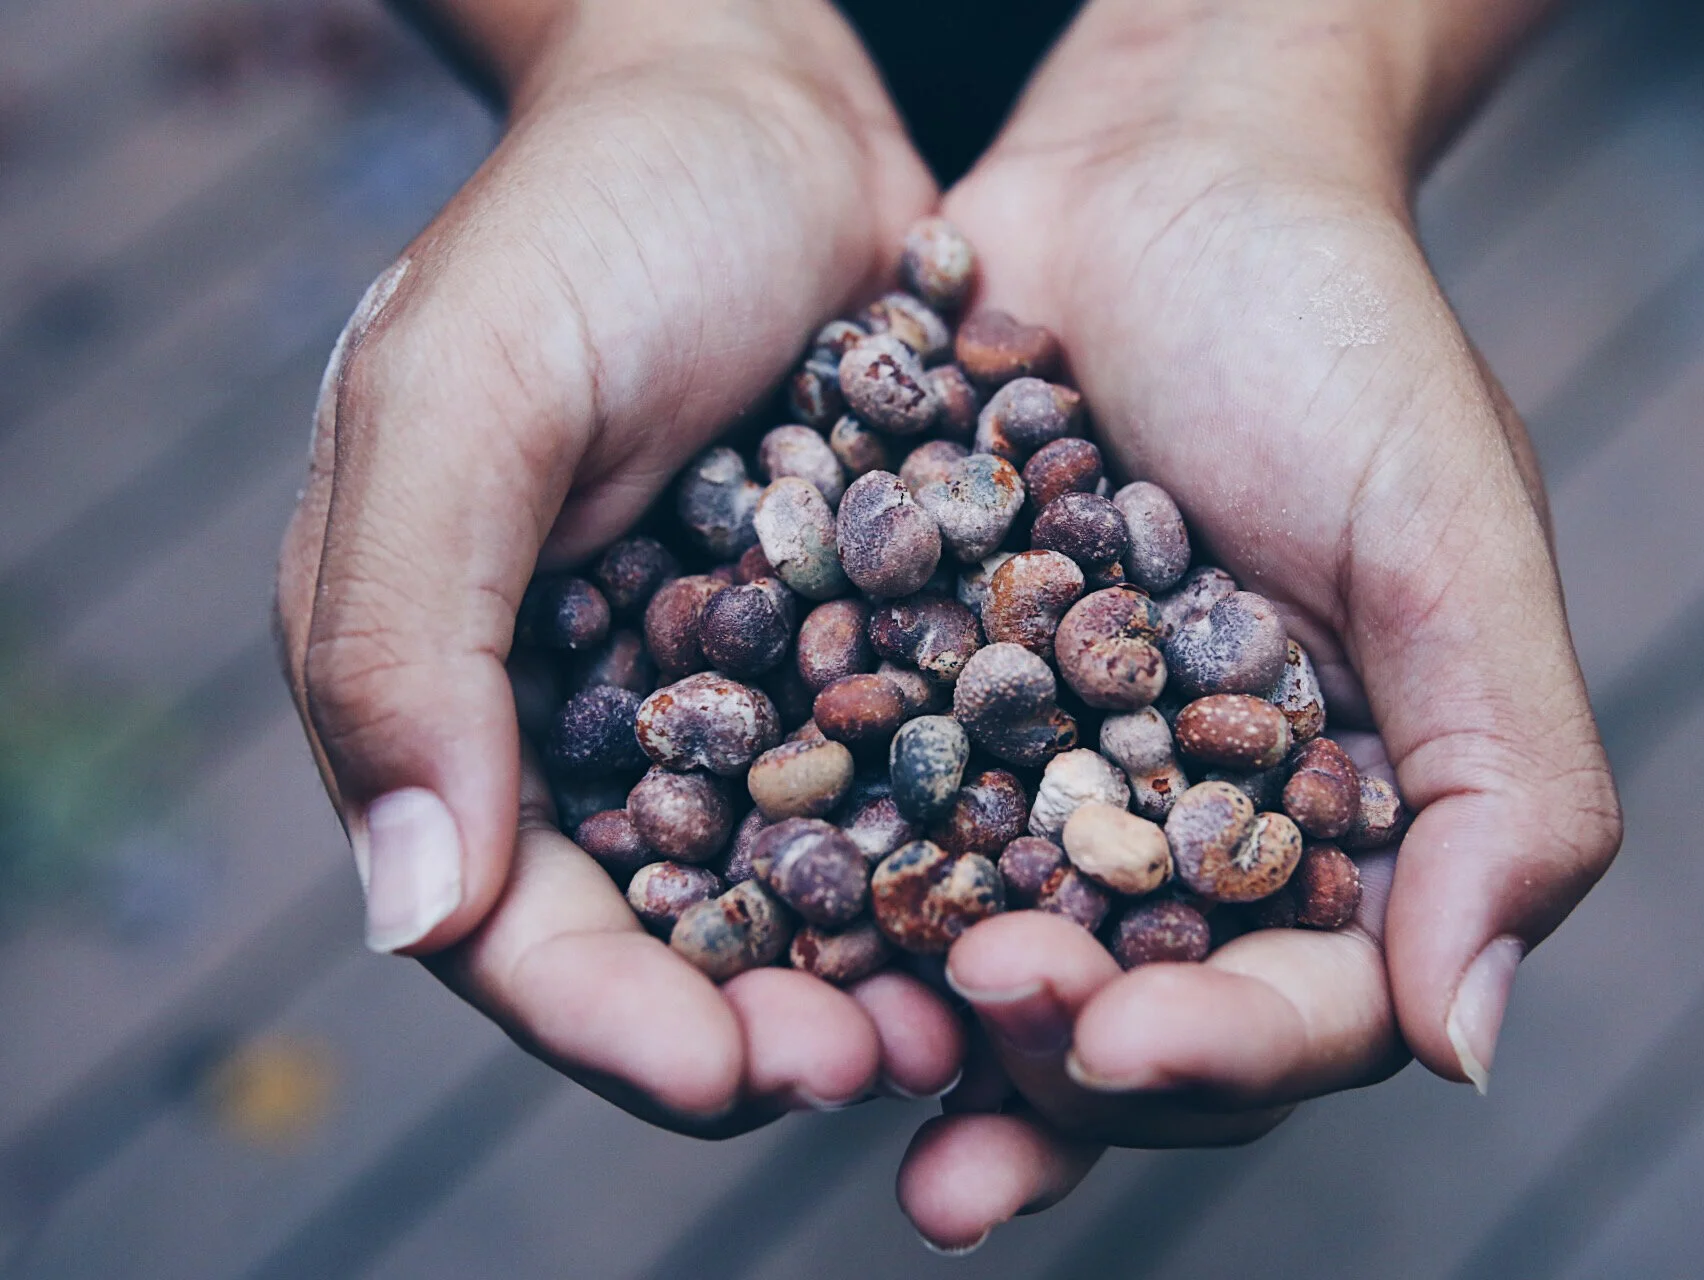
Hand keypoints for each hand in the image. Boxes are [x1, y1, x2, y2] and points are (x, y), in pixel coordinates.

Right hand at [275, 0, 964, 1134]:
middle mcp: (593, 723)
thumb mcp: (467, 386)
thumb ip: (410, 635)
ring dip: (880, 970)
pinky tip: (1044, 891)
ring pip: (799, 891)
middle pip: (668, 940)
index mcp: (452, 692)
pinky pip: (900, 787)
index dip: (608, 1016)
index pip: (510, 917)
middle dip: (764, 1025)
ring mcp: (733, 694)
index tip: (723, 1072)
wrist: (760, 101)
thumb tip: (410, 910)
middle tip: (886, 1068)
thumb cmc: (590, 216)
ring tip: (982, 1017)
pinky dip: (958, 853)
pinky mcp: (856, 647)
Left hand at [896, 0, 1621, 1246]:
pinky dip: (833, 893)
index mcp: (1353, 827)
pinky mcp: (936, 717)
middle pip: (1139, 1020)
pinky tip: (759, 933)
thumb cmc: (1336, 334)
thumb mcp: (1453, 536)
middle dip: (1058, 1059)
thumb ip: (1507, 785)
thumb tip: (1469, 1051)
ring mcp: (1059, 786)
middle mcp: (1198, 835)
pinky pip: (883, 834)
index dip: (1220, 1054)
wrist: (1157, 177)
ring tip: (847, 1058)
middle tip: (977, 1020)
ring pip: (1002, 959)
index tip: (1117, 1041)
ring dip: (930, 1031)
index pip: (1305, 1004)